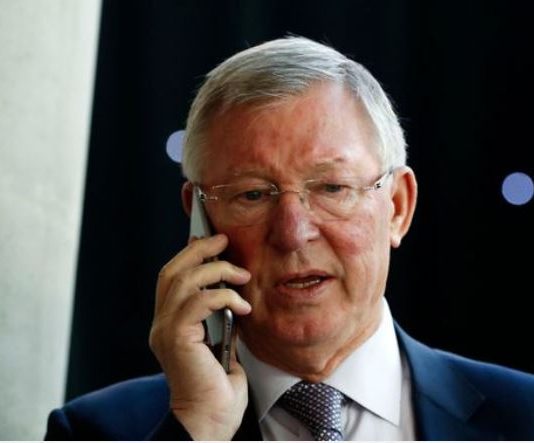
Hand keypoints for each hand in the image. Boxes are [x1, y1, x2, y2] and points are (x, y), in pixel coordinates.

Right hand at [149, 234, 251, 439]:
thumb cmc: (217, 392)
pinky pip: (199, 302)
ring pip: (183, 281)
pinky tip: (243, 305)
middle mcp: (162, 325)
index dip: (188, 255)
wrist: (208, 424)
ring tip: (241, 272)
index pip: (171, 280)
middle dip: (198, 250)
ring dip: (216, 270)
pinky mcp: (177, 338)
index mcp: (170, 326)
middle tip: (223, 239)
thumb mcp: (222, 346)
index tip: (208, 239)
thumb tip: (232, 298)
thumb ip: (220, 321)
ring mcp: (165, 330)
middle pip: (172, 272)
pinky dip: (223, 296)